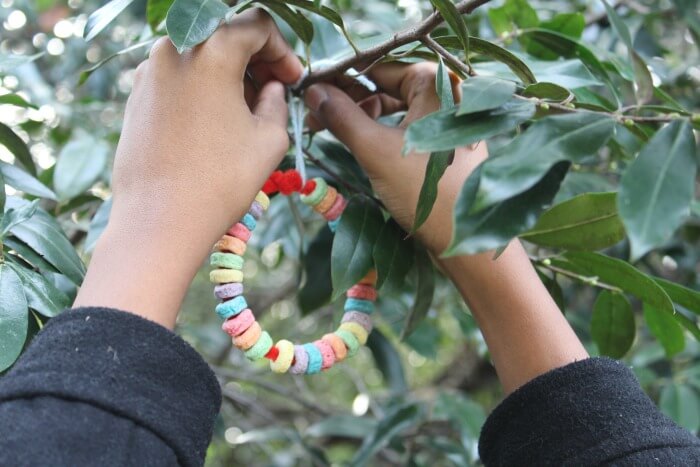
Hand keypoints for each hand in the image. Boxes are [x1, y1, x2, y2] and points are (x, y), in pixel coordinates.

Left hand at [74, 9, 302, 327]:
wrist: (160, 221)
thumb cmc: (221, 180)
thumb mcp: (269, 138)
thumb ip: (277, 101)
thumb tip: (271, 88)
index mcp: (209, 52)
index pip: (255, 25)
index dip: (282, 49)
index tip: (293, 79)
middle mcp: (172, 51)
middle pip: (224, 37)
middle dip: (256, 60)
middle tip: (276, 90)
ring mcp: (148, 75)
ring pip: (198, 58)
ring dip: (228, 76)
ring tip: (247, 111)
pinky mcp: (135, 100)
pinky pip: (177, 80)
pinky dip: (201, 90)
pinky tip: (215, 123)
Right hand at [304, 62, 485, 253]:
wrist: (465, 240)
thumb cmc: (424, 190)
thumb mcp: (375, 150)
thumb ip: (342, 117)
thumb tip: (313, 91)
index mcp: (435, 84)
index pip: (378, 66)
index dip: (341, 76)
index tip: (311, 87)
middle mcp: (446, 95)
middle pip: (386, 85)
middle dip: (348, 98)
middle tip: (314, 112)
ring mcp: (447, 121)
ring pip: (394, 107)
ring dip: (361, 116)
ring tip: (329, 128)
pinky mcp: (444, 145)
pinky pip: (405, 127)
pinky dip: (379, 131)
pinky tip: (357, 141)